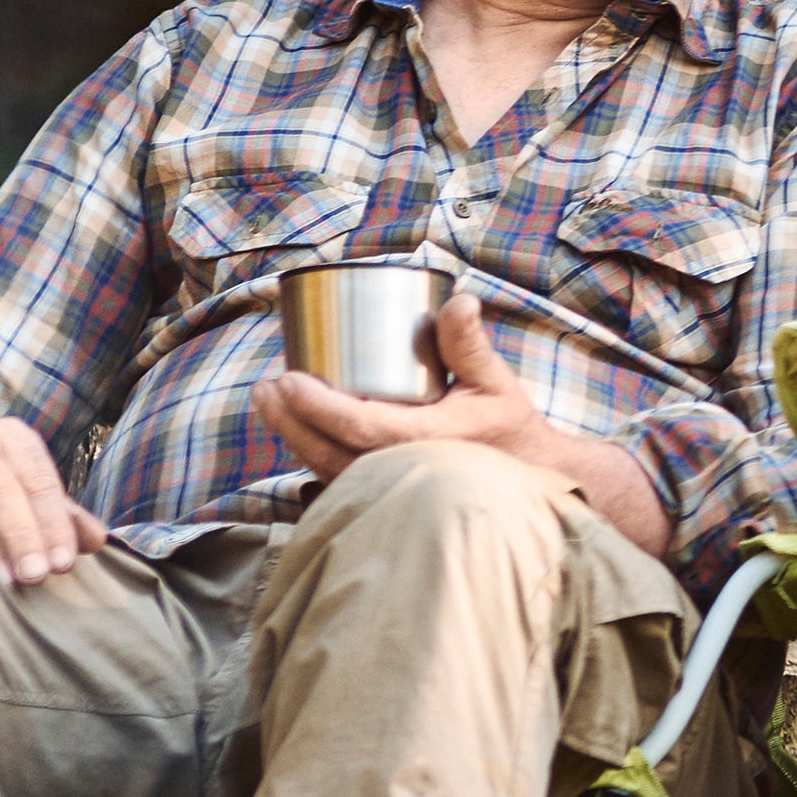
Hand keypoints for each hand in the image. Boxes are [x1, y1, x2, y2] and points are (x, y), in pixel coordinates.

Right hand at [0, 417, 107, 586]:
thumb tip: (98, 540)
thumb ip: (62, 513)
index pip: (40, 484)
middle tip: (36, 575)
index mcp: (14, 440)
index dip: (54, 524)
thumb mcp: (28, 483)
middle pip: (4, 492)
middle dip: (23, 537)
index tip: (63, 562)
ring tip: (5, 579)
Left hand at [251, 290, 546, 484]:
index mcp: (429, 442)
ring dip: (292, 436)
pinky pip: (337, 479)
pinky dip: (310, 453)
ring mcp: (395, 490)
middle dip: (289, 419)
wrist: (530, 477)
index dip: (317, 406)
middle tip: (266, 385)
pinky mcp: (389, 495)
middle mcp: (406, 472)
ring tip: (268, 401)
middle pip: (329, 452)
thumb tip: (460, 301)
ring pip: (328, 469)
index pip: (360, 427)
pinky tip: (293, 428)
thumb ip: (469, 343)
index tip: (288, 378)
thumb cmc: (508, 427)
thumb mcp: (495, 381)